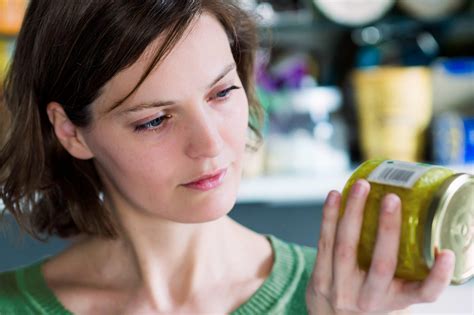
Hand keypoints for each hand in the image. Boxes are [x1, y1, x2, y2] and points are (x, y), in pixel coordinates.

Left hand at [306, 179, 454, 314]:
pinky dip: (329, 217)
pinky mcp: (320, 279)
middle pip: (381, 265)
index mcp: (396, 301)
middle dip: (387, 229)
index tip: (445, 253)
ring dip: (352, 213)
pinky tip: (334, 196)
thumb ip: (404, 265)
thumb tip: (419, 217)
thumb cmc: (370, 295)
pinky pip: (324, 243)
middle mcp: (370, 299)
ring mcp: (341, 290)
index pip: (424, 294)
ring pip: (345, 248)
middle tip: (393, 198)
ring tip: (361, 186)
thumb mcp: (392, 289)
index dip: (437, 276)